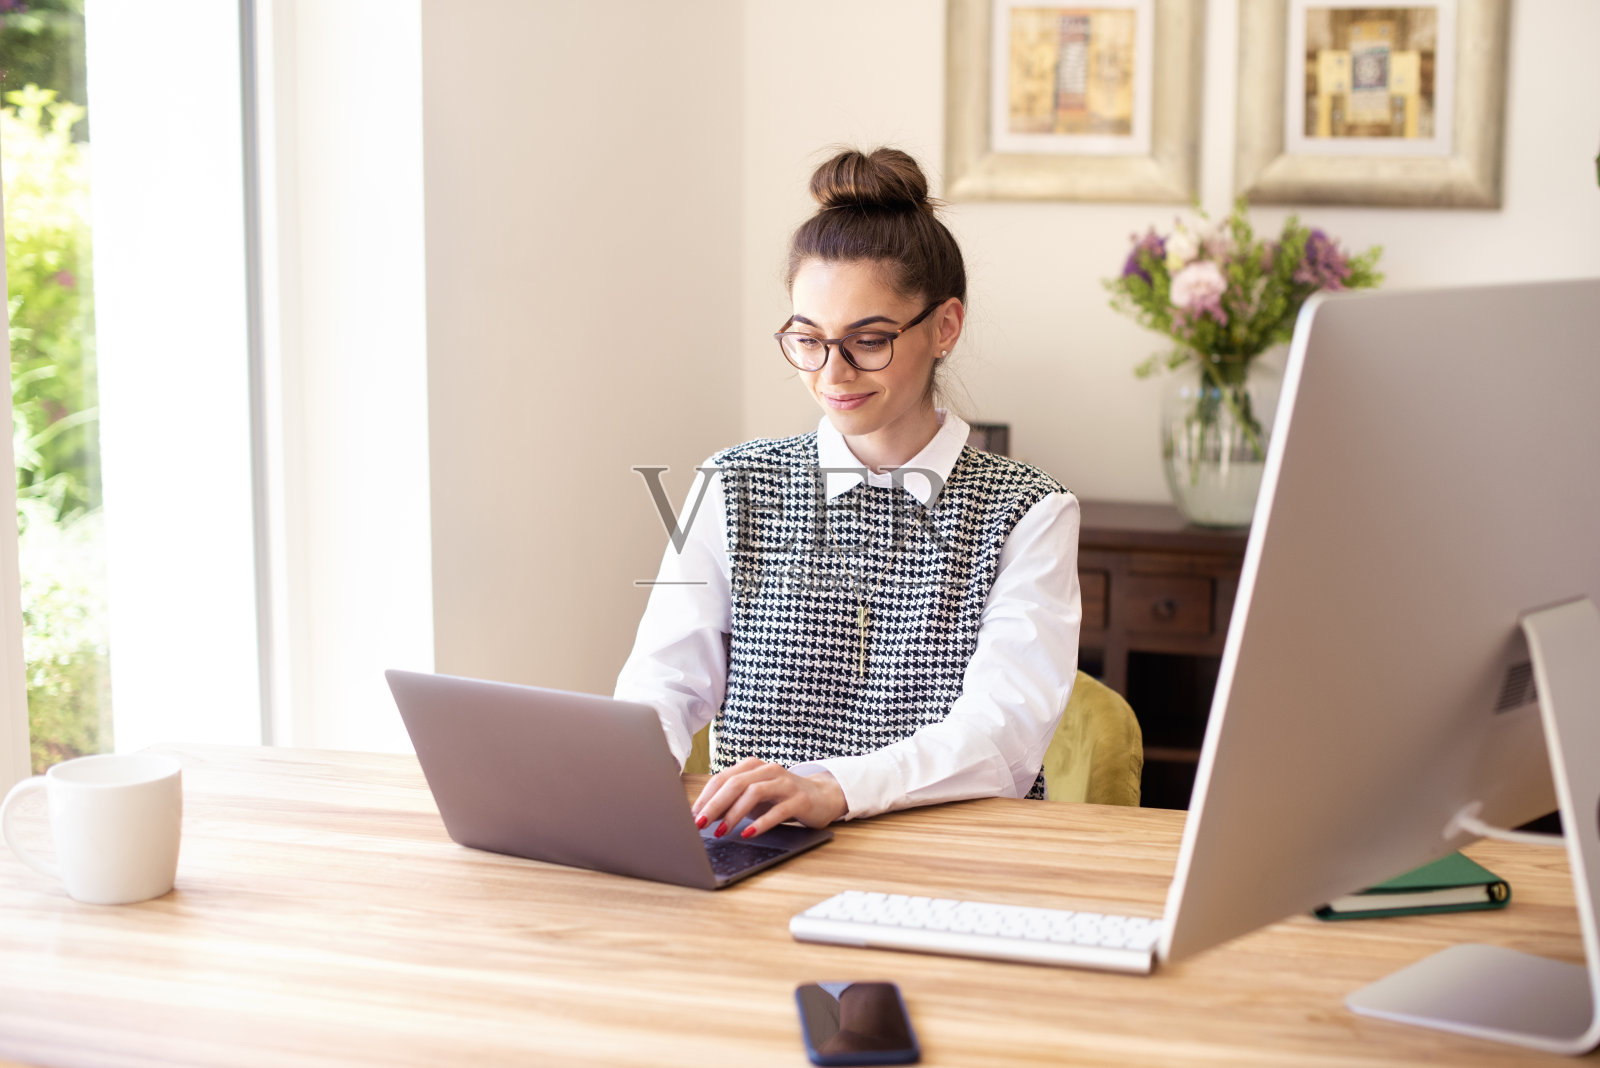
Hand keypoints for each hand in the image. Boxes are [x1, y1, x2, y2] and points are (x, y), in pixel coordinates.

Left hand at [691, 758, 846, 839]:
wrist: (821, 797)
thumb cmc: (780, 798)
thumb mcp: (753, 798)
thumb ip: (731, 803)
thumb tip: (702, 818)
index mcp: (752, 766)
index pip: (722, 779)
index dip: (705, 798)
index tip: (692, 817)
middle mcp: (767, 770)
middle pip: (735, 784)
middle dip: (714, 805)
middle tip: (700, 824)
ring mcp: (784, 783)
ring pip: (754, 793)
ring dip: (734, 814)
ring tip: (722, 831)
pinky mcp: (799, 799)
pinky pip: (777, 810)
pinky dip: (761, 823)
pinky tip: (748, 834)